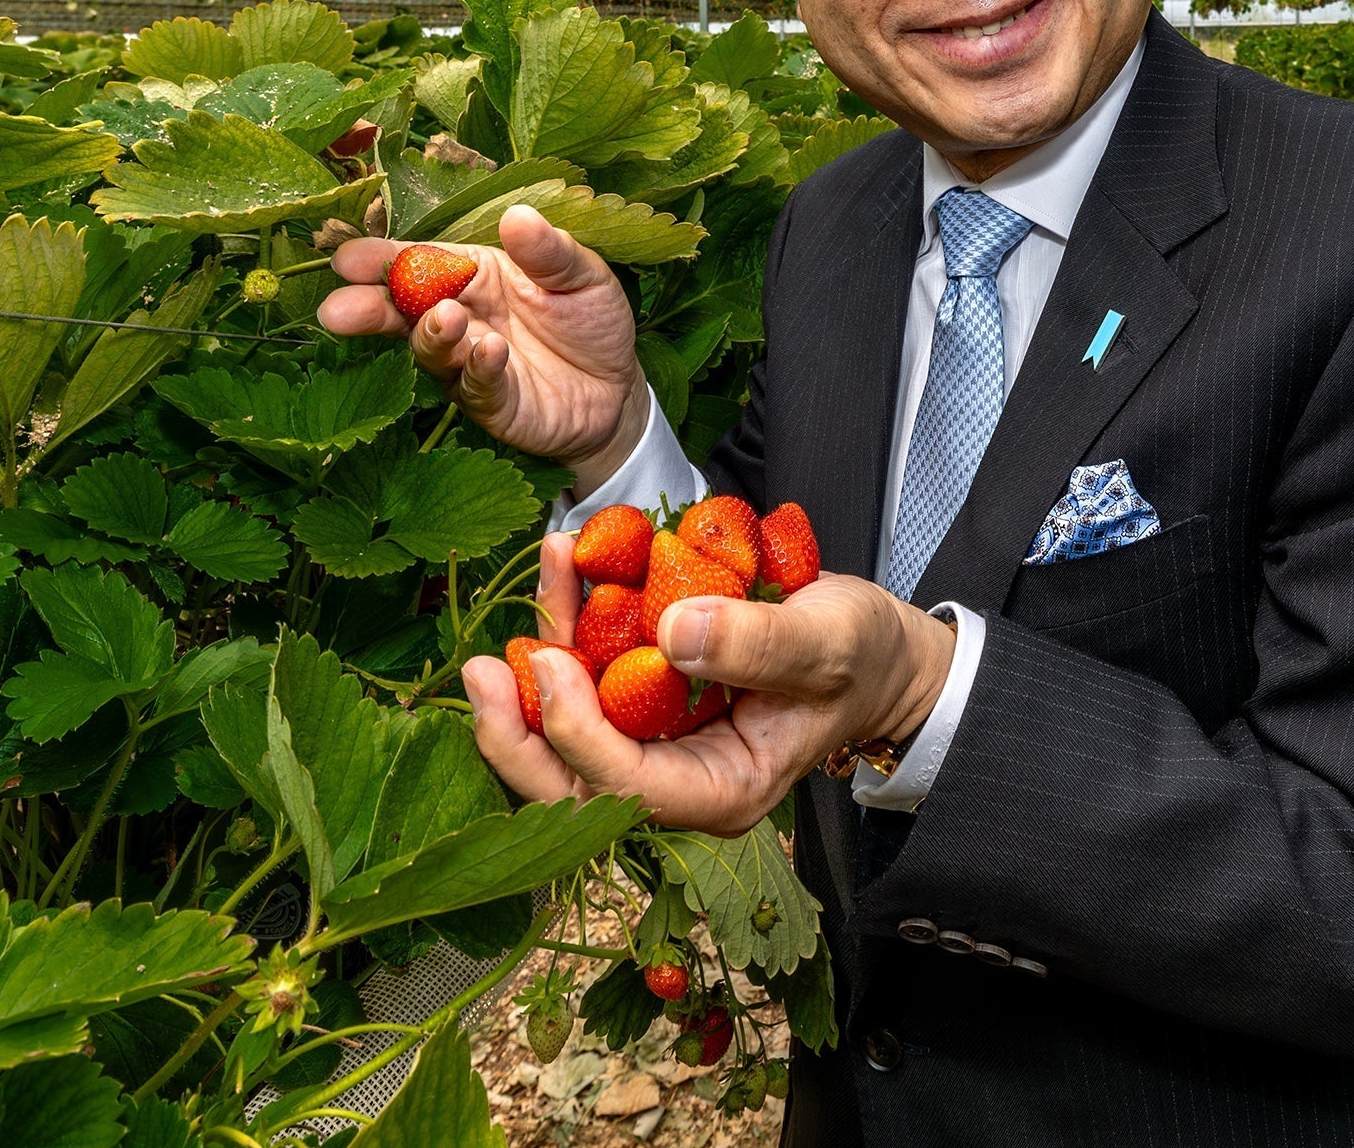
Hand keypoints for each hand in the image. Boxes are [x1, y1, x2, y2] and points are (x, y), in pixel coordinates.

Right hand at [318, 206, 650, 480]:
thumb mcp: (581, 275)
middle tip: (340, 310)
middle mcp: (461, 317)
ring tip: (445, 316)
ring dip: (432, 333)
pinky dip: (480, 368)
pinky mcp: (492, 402)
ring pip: (433, 350)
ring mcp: (469, 363)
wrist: (618, 389)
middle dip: (369, 309)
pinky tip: (490, 351)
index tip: (347, 259)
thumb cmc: (589, 321)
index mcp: (474, 274)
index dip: (381, 259)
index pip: (419, 262)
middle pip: (403, 311)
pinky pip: (477, 385)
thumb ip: (548, 250)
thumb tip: (516, 214)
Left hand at [463, 542, 956, 835]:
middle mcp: (674, 778)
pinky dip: (569, 623)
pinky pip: (589, 674)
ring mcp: (654, 738)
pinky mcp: (644, 698)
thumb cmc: (862, 656)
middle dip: (516, 731)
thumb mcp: (827, 642)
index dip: (576, 735)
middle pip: (572, 782)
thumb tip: (675, 632)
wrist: (875, 652)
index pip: (626, 787)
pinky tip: (565, 562)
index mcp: (720, 791)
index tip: (549, 666)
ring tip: (538, 574)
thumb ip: (758, 644)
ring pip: (568, 724)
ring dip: (537, 658)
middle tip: (478, 671)